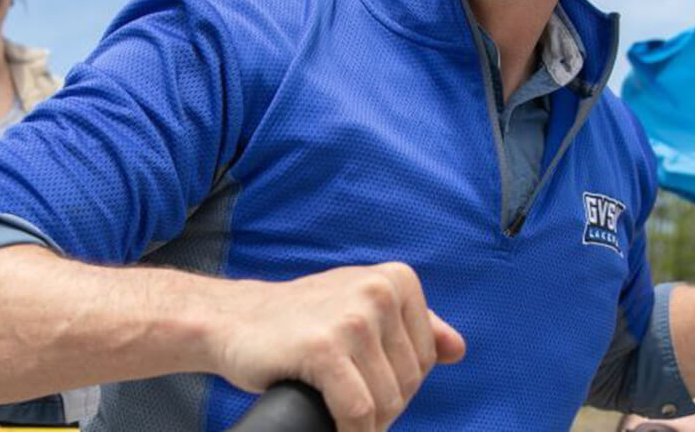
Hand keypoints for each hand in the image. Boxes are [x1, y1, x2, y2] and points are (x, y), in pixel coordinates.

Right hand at [214, 262, 465, 431]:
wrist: (236, 321)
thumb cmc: (304, 320)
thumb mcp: (362, 308)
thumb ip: (413, 325)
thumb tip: (458, 350)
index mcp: (396, 278)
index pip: (426, 358)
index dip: (398, 384)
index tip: (365, 383)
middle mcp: (379, 290)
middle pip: (408, 383)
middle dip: (382, 407)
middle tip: (346, 401)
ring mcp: (353, 318)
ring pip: (385, 403)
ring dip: (366, 425)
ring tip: (339, 413)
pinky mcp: (324, 347)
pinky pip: (358, 413)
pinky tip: (337, 429)